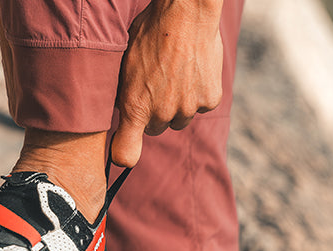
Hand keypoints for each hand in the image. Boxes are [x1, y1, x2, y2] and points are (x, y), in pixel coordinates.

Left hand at [110, 0, 224, 167]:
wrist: (188, 12)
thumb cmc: (152, 31)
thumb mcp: (125, 60)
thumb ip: (124, 91)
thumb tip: (123, 108)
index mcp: (134, 105)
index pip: (126, 152)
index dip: (124, 153)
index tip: (123, 152)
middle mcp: (161, 113)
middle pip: (156, 128)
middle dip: (154, 112)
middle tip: (156, 85)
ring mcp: (187, 108)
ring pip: (180, 118)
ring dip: (177, 104)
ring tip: (176, 74)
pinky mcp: (209, 100)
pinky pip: (201, 105)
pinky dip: (199, 92)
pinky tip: (194, 70)